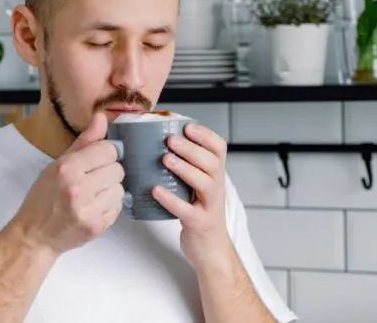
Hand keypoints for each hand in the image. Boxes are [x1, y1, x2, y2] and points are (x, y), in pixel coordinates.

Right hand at [12, 112, 124, 257]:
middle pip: (118, 169)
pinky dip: (109, 206)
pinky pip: (118, 207)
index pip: (108, 149)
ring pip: (120, 189)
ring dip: (110, 190)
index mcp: (67, 168)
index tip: (96, 160)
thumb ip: (84, 142)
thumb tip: (102, 117)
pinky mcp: (98, 226)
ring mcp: (89, 210)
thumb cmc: (44, 197)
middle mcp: (79, 188)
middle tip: (93, 179)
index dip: (104, 153)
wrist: (35, 236)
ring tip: (92, 195)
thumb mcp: (57, 164)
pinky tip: (93, 208)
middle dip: (108, 172)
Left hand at [152, 123, 231, 267]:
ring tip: (165, 159)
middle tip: (170, 140)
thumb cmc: (198, 213)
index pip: (219, 149)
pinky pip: (187, 211)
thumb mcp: (197, 188)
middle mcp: (217, 189)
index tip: (188, 126)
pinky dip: (171, 199)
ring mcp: (210, 207)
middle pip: (212, 163)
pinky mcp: (200, 224)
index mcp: (215, 176)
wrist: (211, 250)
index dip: (206, 136)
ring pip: (205, 183)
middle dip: (192, 149)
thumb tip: (157, 143)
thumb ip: (187, 168)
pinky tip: (156, 190)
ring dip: (185, 169)